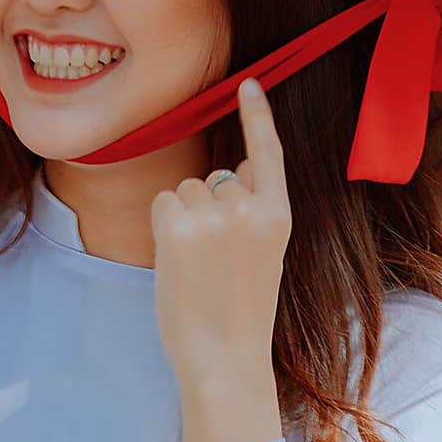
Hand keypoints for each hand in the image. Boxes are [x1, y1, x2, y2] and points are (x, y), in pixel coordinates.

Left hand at [150, 78, 291, 385]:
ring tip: (197, 265)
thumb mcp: (264, 256)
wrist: (224, 359)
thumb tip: (231, 172)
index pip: (268, 153)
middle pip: (214, 178)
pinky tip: (176, 260)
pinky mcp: (179, 228)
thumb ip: (253, 213)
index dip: (258, 116)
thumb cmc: (238, 314)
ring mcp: (215, 217)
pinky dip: (163, 226)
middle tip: (213, 260)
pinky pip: (163, 203)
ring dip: (183, 219)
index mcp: (279, 217)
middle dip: (206, 208)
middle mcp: (250, 210)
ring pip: (185, 190)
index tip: (249, 83)